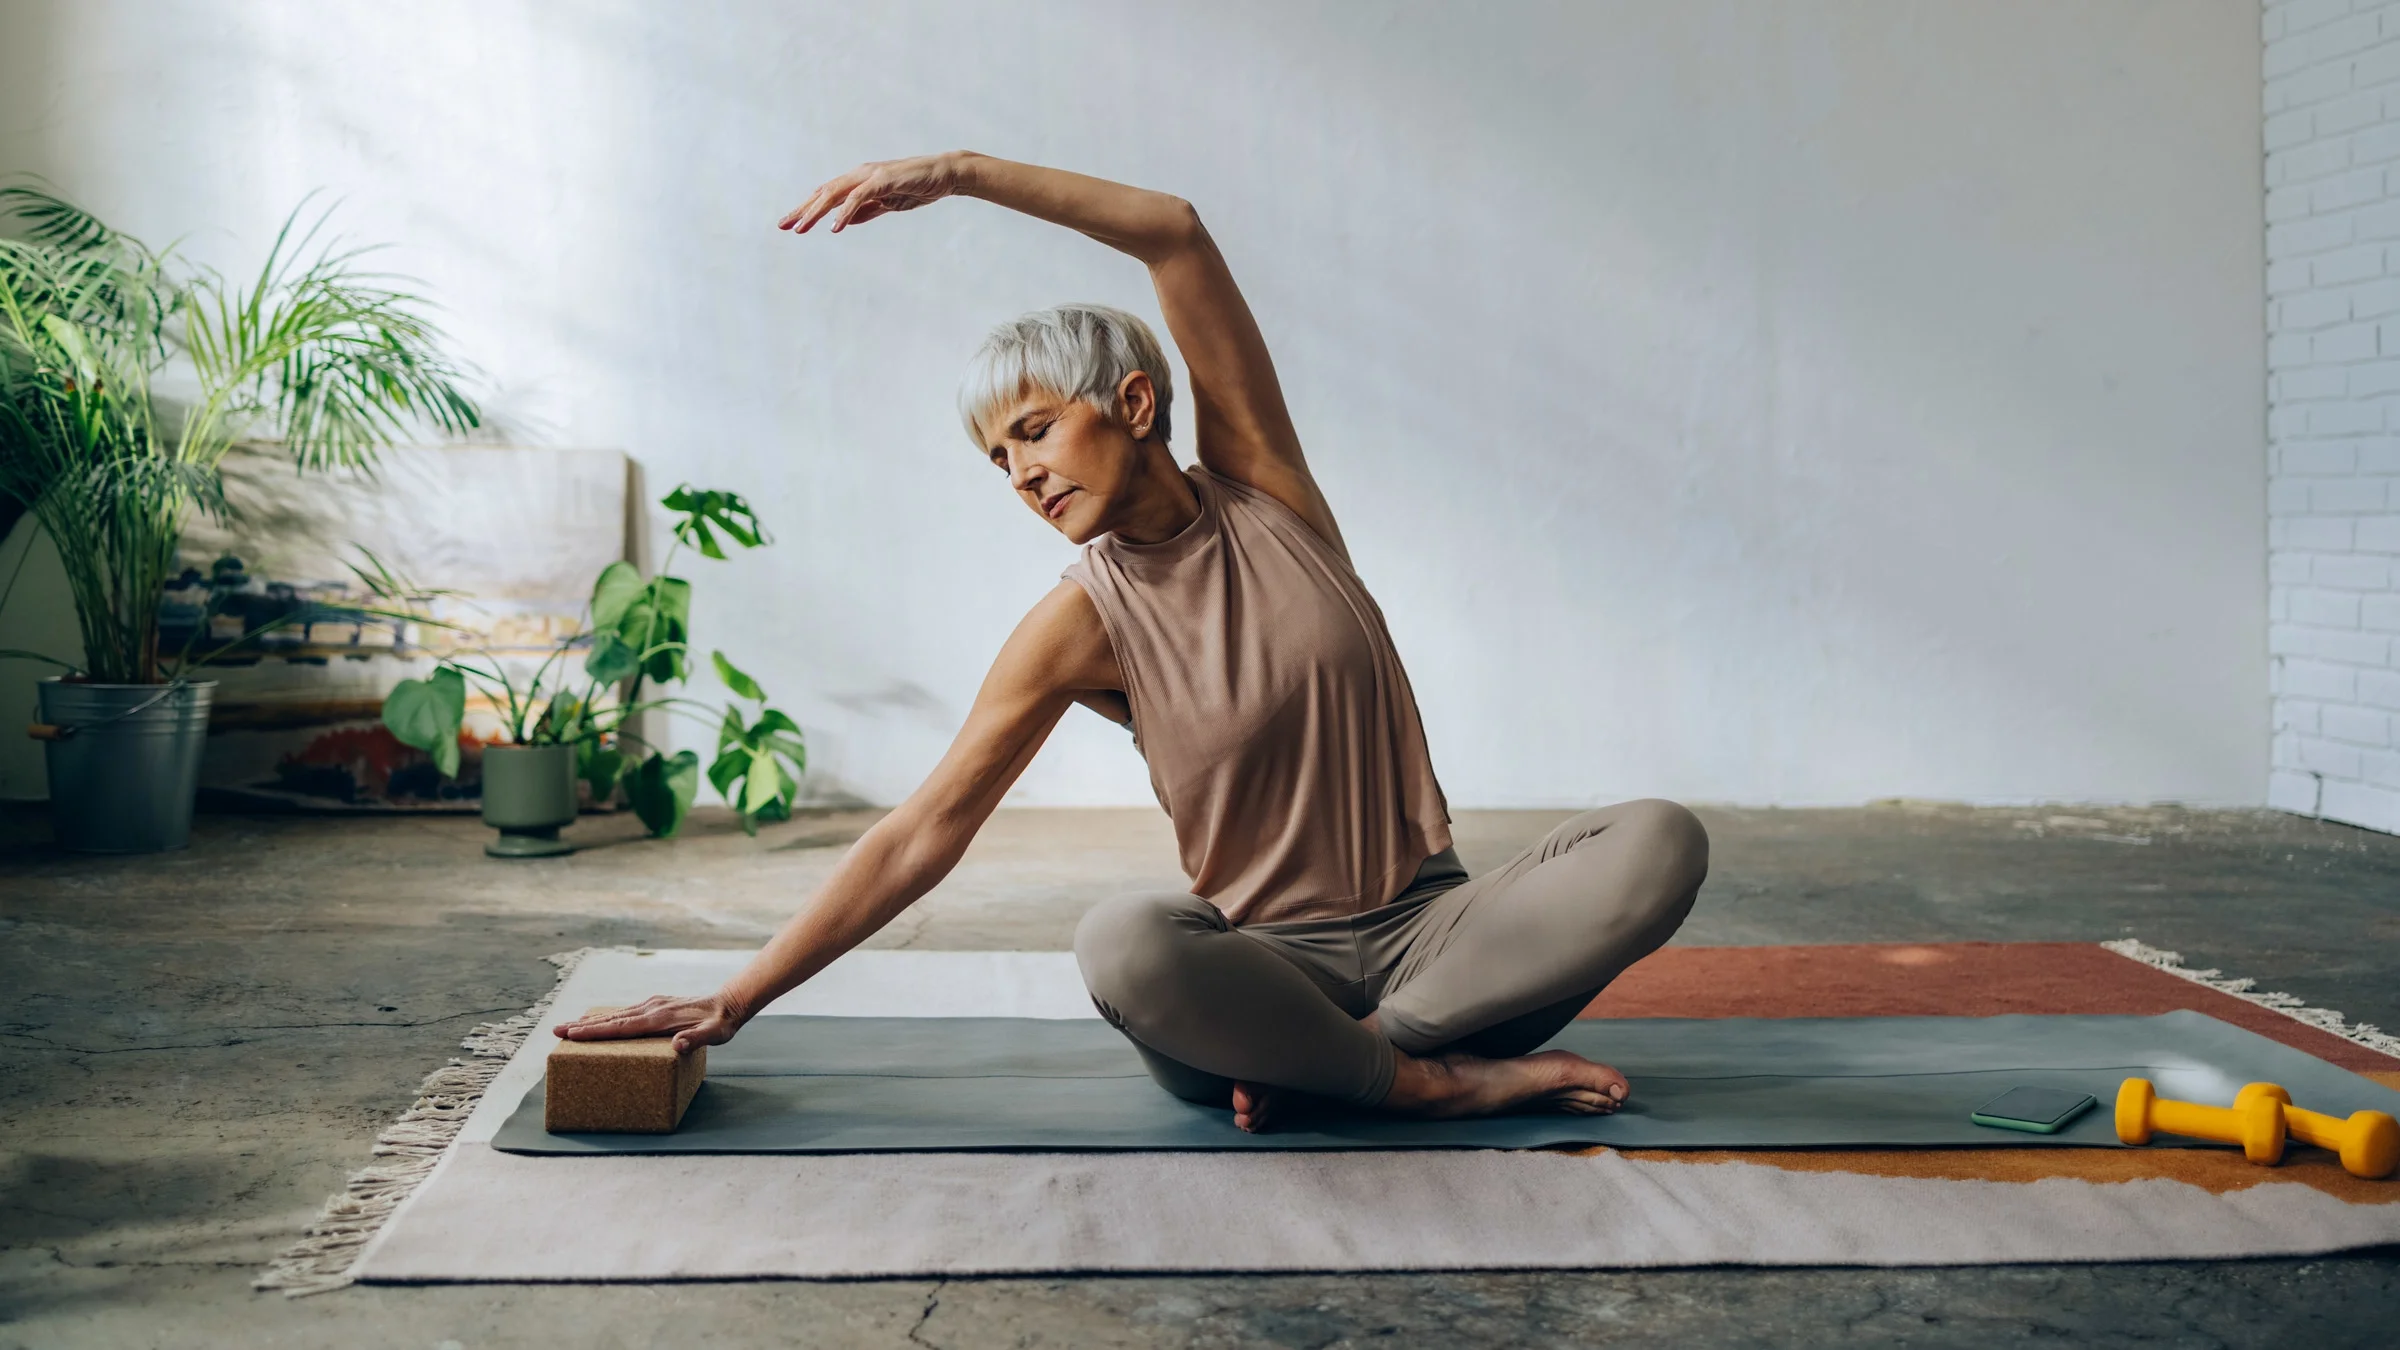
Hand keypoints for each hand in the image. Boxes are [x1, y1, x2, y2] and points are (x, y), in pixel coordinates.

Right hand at [552, 991, 745, 1053]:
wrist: (730, 1003)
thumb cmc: (721, 1024)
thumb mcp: (714, 1035)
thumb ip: (696, 1040)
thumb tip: (678, 1045)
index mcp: (660, 1019)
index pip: (621, 1027)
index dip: (595, 1032)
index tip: (572, 1035)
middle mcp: (652, 1009)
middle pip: (611, 1019)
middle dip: (582, 1026)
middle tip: (556, 1031)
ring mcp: (653, 1005)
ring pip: (615, 1014)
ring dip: (591, 1021)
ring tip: (568, 1027)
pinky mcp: (657, 1005)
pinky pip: (626, 1012)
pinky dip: (608, 1017)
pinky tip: (599, 1021)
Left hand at [779, 153, 966, 233]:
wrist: (944, 174)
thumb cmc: (918, 187)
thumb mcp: (888, 204)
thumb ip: (866, 211)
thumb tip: (844, 221)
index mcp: (859, 181)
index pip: (826, 195)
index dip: (807, 209)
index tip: (790, 224)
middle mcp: (859, 175)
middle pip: (823, 193)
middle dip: (802, 210)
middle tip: (783, 226)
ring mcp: (870, 176)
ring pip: (834, 194)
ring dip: (815, 212)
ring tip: (801, 229)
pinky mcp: (882, 180)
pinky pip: (858, 198)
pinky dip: (845, 213)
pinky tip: (834, 227)